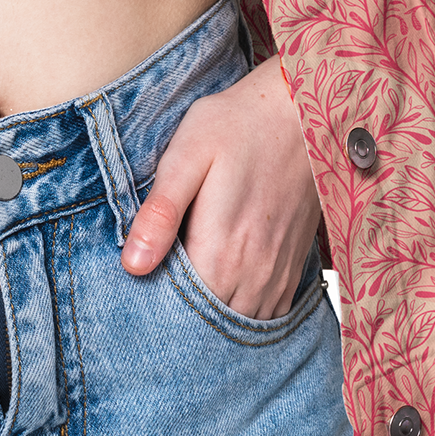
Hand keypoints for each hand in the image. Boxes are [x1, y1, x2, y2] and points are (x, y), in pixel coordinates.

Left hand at [118, 56, 321, 318]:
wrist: (301, 111)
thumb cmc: (237, 125)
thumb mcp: (187, 156)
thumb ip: (161, 213)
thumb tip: (132, 265)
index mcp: (221, 249)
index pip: (180, 310)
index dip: (154, 307)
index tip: (137, 288)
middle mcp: (254, 273)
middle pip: (209, 324)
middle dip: (181, 318)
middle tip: (155, 292)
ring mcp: (277, 274)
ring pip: (240, 324)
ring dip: (213, 318)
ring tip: (186, 292)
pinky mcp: (293, 266)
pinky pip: (267, 313)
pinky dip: (242, 311)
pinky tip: (222, 288)